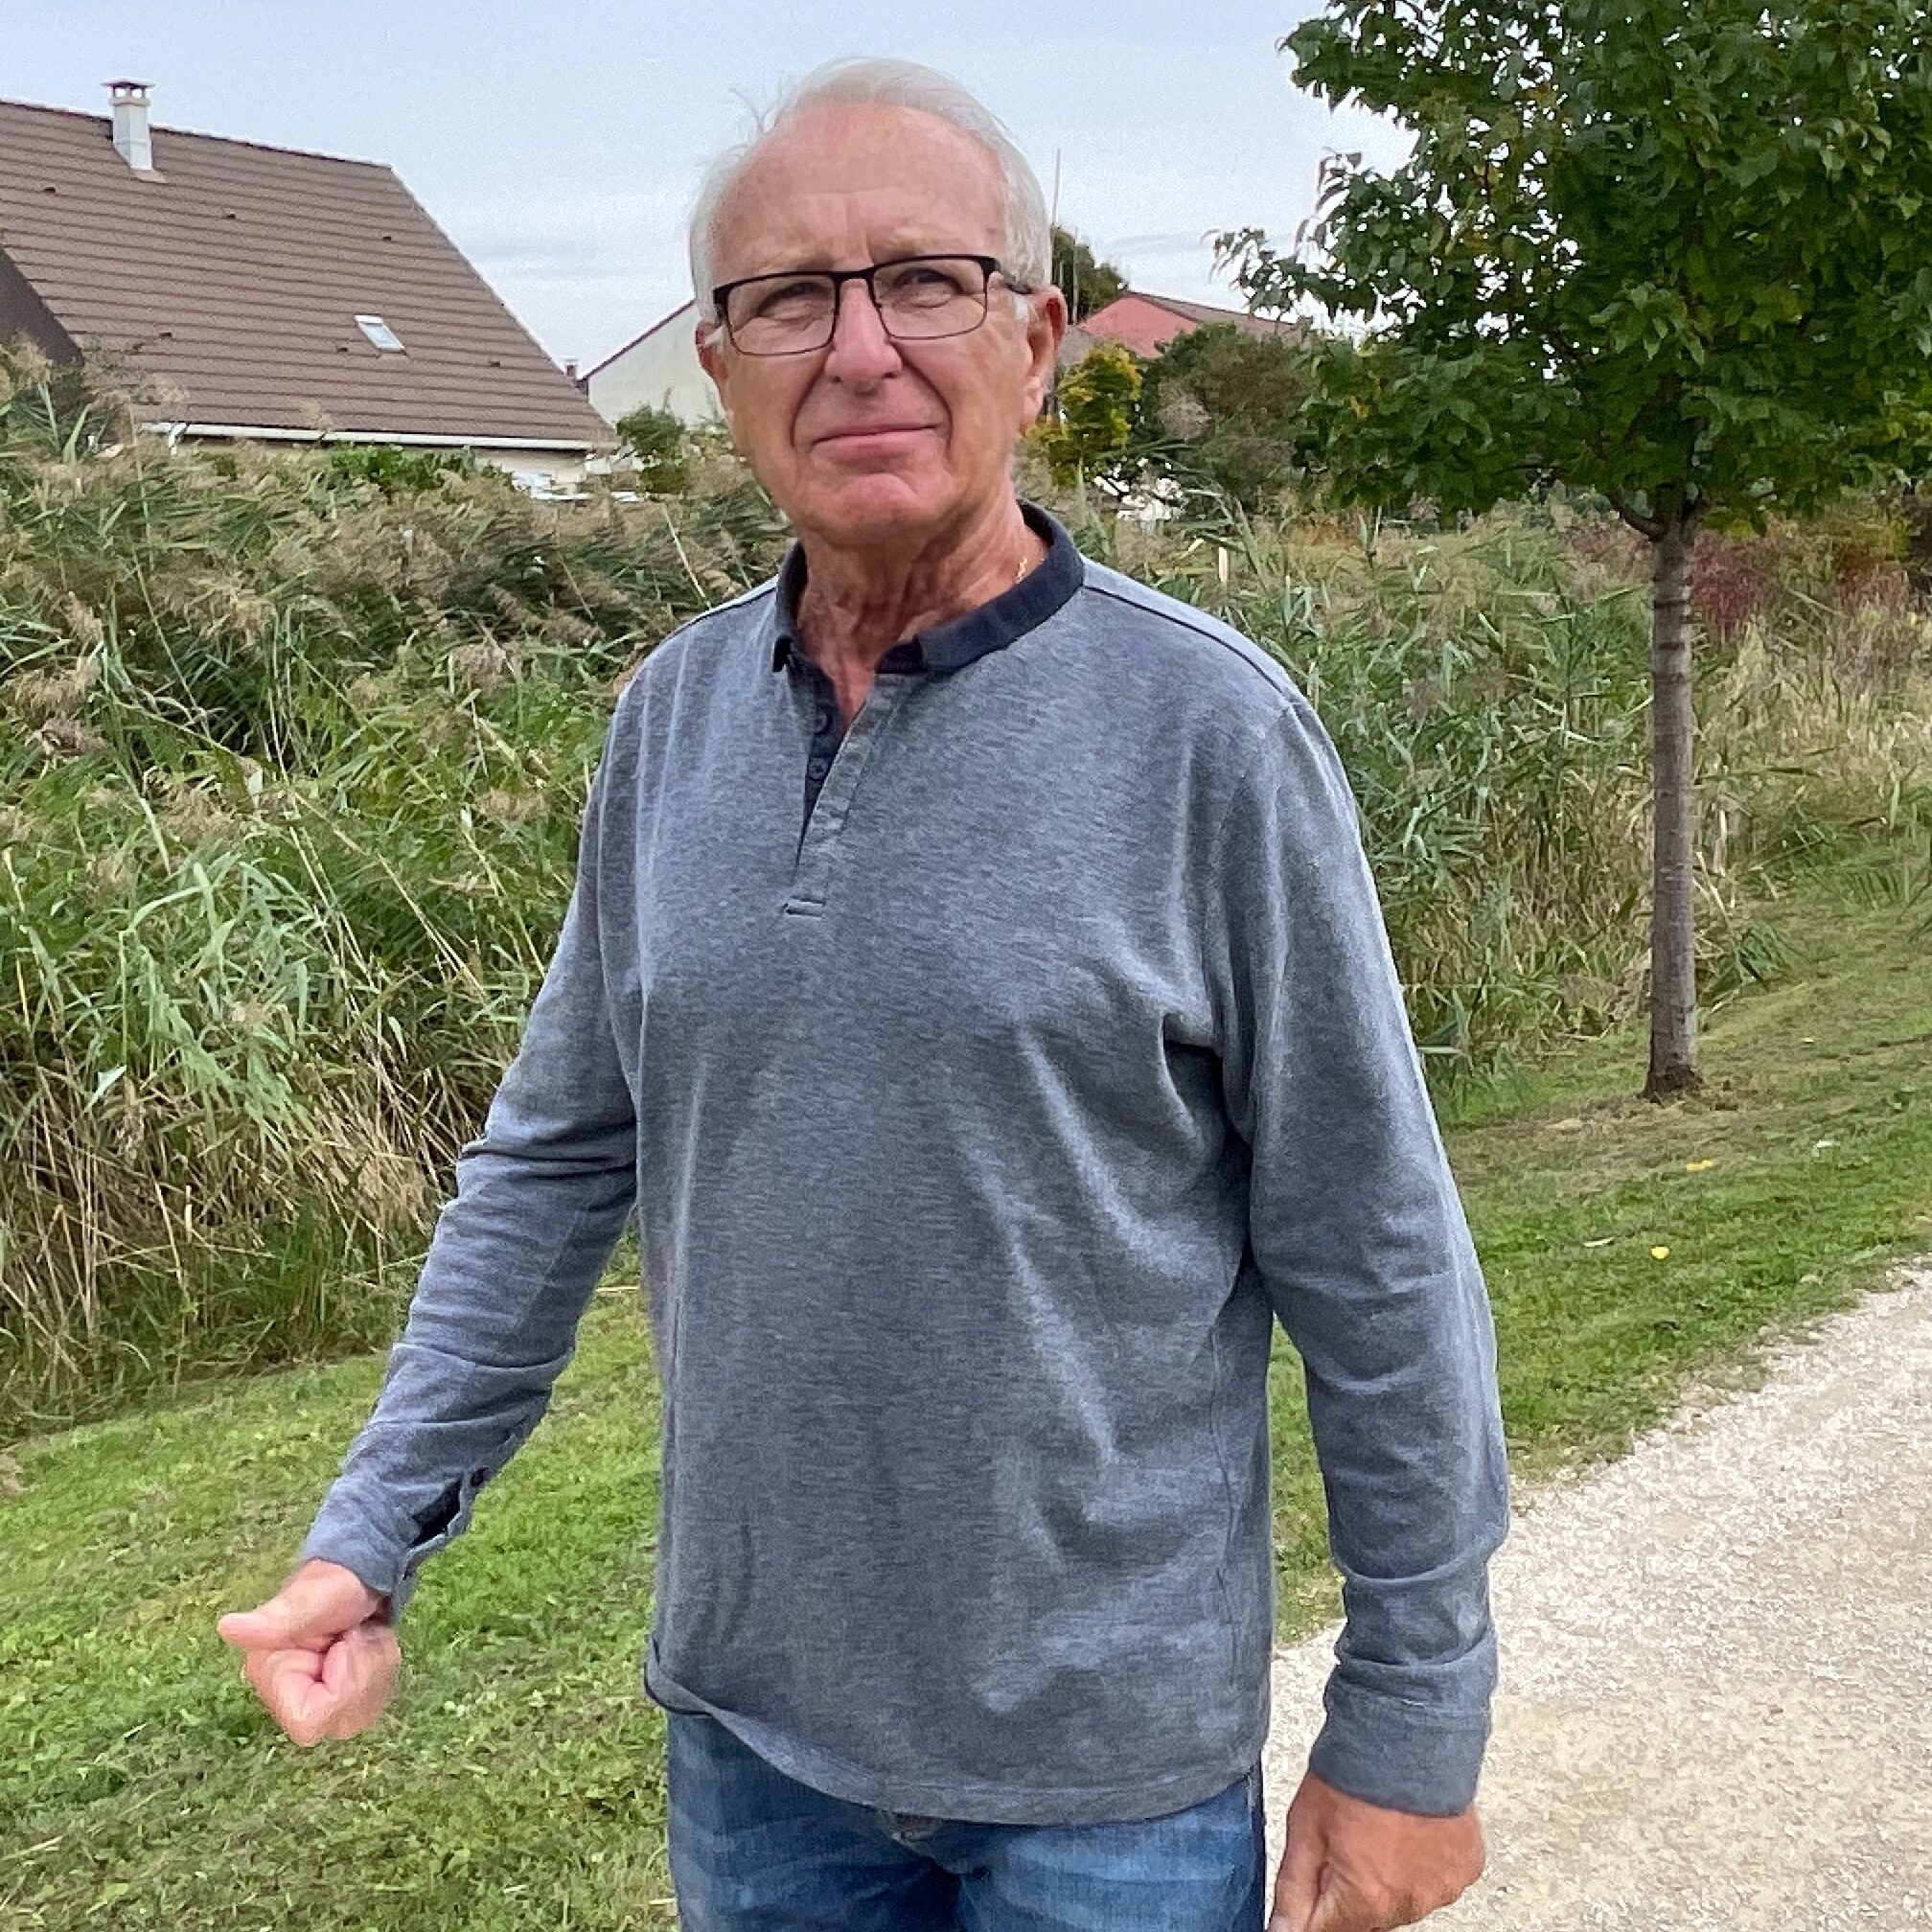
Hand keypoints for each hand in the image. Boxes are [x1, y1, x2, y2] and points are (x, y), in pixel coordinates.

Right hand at [217, 1558, 400, 1746]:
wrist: (360, 1574)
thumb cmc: (334, 1582)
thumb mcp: (310, 1598)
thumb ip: (275, 1619)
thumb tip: (227, 1626)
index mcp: (271, 1676)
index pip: (310, 1722)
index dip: (338, 1689)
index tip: (339, 1648)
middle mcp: (288, 1696)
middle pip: (341, 1722)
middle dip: (363, 1676)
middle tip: (356, 1638)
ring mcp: (315, 1699)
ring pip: (360, 1715)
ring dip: (376, 1671)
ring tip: (363, 1639)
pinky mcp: (339, 1697)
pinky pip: (372, 1705)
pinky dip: (382, 1673)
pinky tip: (371, 1648)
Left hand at [1268, 1767, 1485, 1930]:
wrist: (1408, 1733)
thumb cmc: (1354, 1773)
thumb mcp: (1305, 1827)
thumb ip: (1293, 1887)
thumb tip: (1282, 1930)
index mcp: (1366, 1899)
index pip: (1329, 1931)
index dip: (1316, 1905)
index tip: (1318, 1874)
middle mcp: (1409, 1903)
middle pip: (1368, 1916)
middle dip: (1352, 1889)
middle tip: (1348, 1839)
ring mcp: (1442, 1887)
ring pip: (1403, 1899)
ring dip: (1389, 1878)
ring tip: (1381, 1828)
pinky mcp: (1466, 1867)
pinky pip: (1436, 1880)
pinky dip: (1422, 1864)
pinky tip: (1410, 1828)